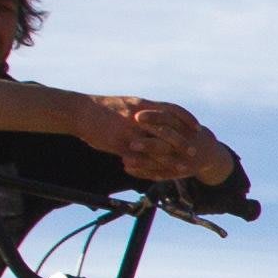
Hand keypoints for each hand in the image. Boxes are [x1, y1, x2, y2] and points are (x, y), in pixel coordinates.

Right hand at [88, 96, 220, 179]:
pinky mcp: (118, 144)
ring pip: (156, 147)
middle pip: (167, 130)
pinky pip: (139, 158)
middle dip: (182, 141)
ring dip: (170, 158)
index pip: (171, 110)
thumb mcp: (127, 103)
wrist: (80, 111)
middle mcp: (138, 118)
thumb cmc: (103, 108)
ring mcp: (129, 132)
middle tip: (193, 151)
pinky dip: (150, 167)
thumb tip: (157, 112)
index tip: (197, 127)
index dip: (186, 119)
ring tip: (182, 167)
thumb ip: (143, 109)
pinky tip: (158, 174)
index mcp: (142, 105)